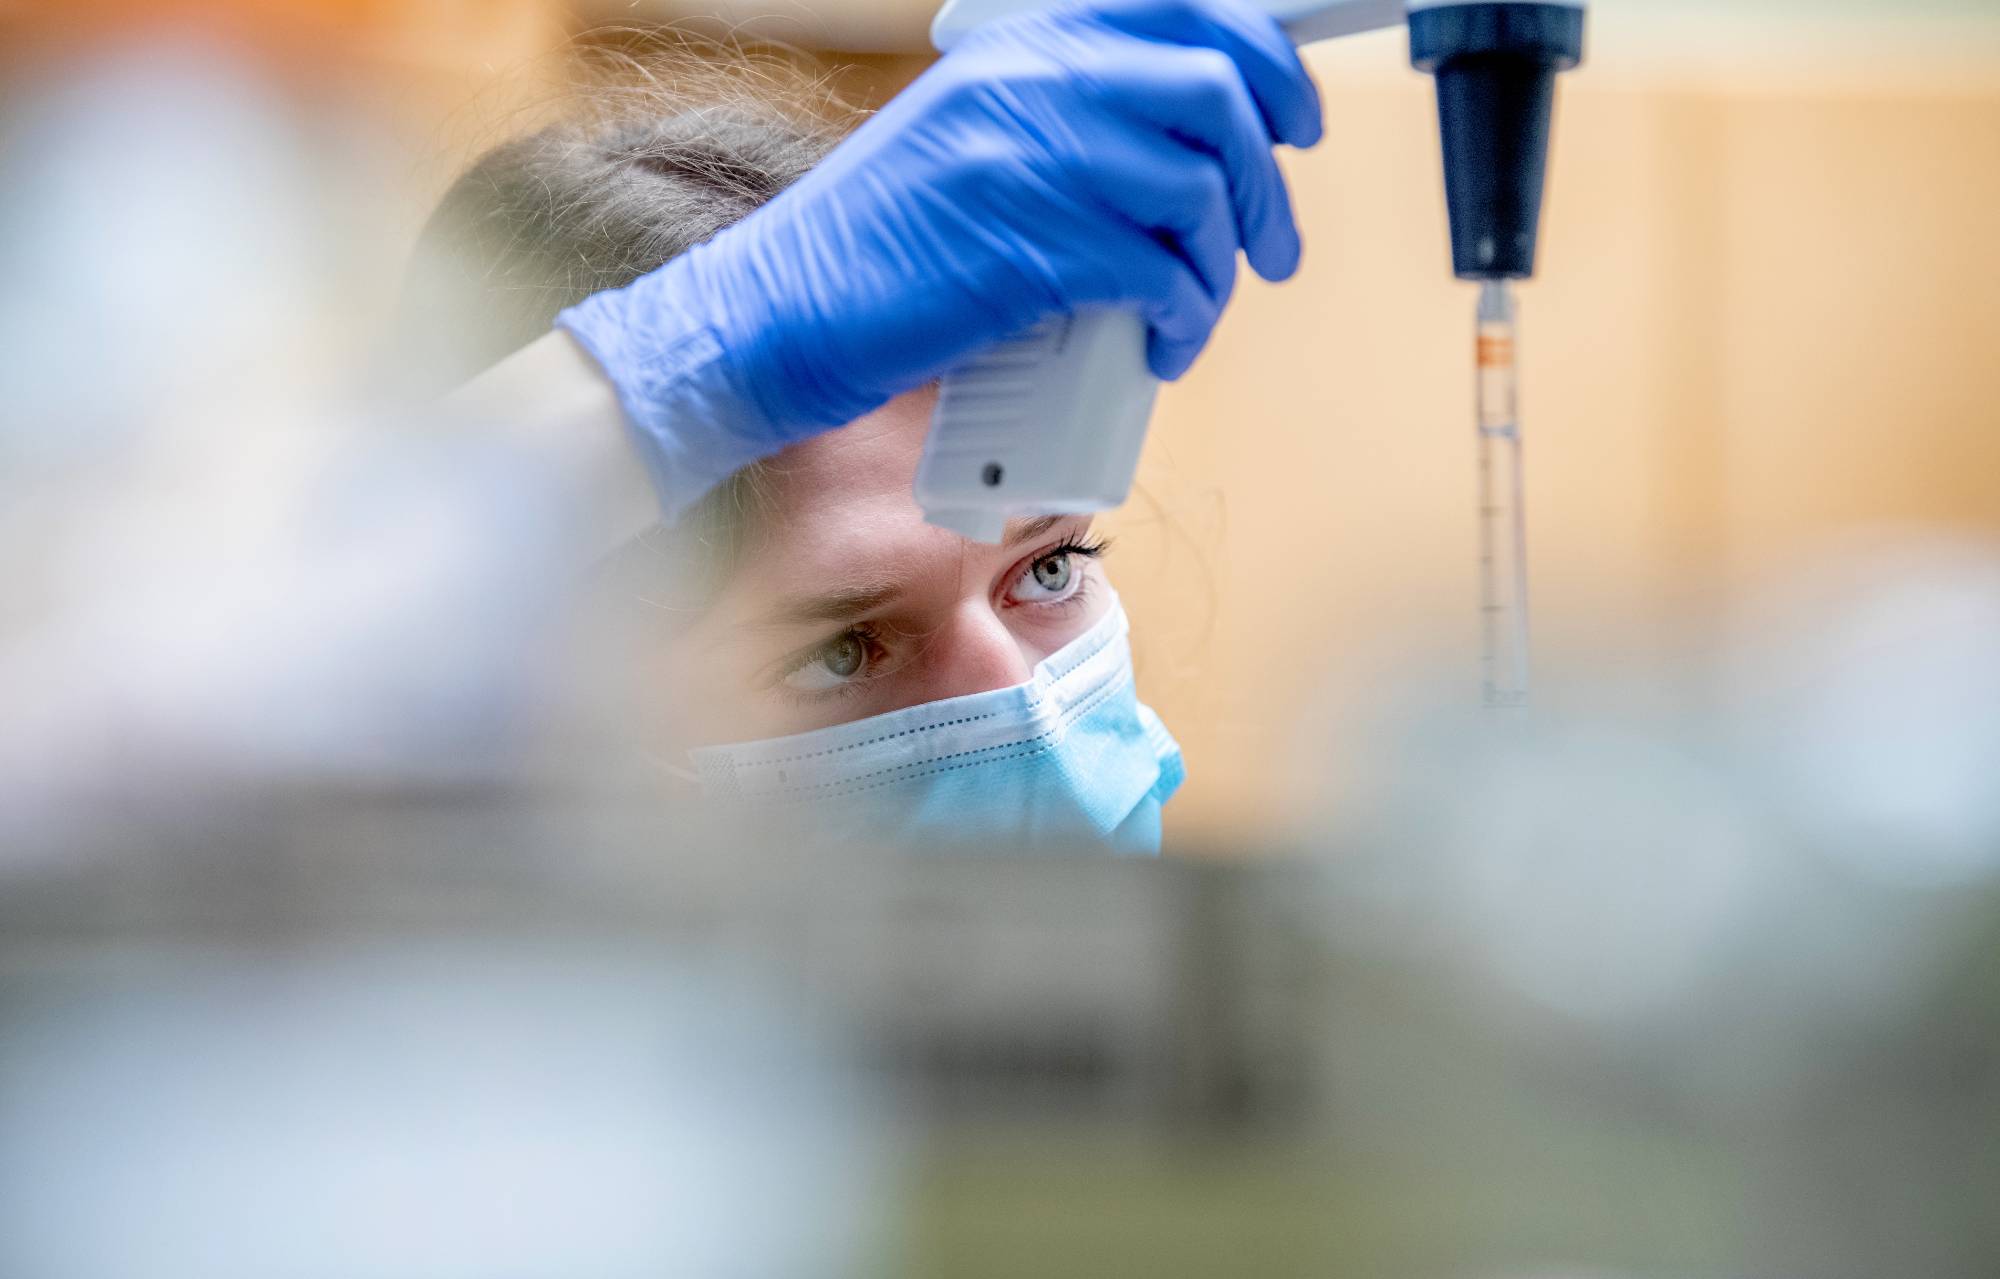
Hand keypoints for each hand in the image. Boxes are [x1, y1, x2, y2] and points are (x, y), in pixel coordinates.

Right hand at [558, 0, 1320, 512]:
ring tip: (1193, 314)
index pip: (1189, 12)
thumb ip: (1069, 118)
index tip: (1296, 125)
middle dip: (1269, 183)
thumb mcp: (972, 136)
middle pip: (1218, 97)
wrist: (783, 307)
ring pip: (1200, 191)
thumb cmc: (878, 241)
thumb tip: (1195, 150)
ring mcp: (1029, 158)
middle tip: (1276, 248)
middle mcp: (1033, 79)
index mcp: (1025, 40)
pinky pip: (1158, 273)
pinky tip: (1164, 345)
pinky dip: (1183, 319)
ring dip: (1223, 269)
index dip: (1269, 67)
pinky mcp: (1028, 247)